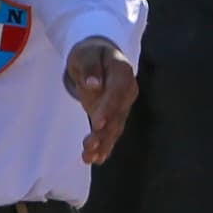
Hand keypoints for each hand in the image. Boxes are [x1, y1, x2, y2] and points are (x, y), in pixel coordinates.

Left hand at [65, 39, 136, 161]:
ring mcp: (121, 106)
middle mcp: (126, 91)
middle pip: (118, 114)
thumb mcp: (86, 55)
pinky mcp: (113, 117)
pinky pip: (109, 133)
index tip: (98, 122)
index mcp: (122, 72)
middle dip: (105, 132)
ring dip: (103, 144)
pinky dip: (102, 146)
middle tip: (89, 145)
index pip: (118, 91)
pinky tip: (93, 159)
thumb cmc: (90, 53)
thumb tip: (94, 85)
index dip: (109, 107)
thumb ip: (90, 68)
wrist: (96, 58)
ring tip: (89, 157)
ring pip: (115, 127)